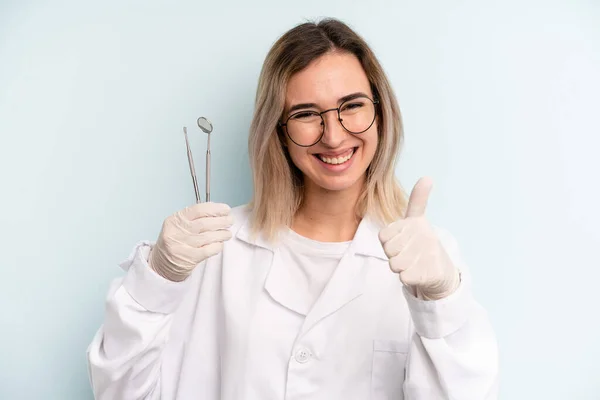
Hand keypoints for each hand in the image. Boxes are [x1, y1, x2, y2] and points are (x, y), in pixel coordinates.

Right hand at [149, 202, 233, 281]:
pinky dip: (218, 245)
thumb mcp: (178, 225)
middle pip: (205, 223)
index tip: (226, 209)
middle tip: (230, 221)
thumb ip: (195, 216)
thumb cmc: (175, 241)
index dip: (215, 209)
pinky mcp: (189, 258)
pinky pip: (209, 250)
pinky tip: (220, 244)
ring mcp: (182, 245)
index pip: (198, 210)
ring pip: (209, 236)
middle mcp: (177, 232)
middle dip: (222, 221)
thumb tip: (217, 209)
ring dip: (222, 234)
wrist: (163, 264)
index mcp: (175, 220)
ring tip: (227, 233)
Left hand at [378, 177, 459, 299]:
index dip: (388, 241)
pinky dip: (408, 277)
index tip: (401, 240)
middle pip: (388, 250)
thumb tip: (427, 177)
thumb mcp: (417, 220)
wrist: (442, 271)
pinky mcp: (429, 273)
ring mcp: (426, 255)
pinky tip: (418, 273)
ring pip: (394, 264)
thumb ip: (418, 200)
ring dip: (401, 267)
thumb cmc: (422, 244)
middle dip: (394, 255)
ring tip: (412, 263)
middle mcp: (422, 237)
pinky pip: (404, 277)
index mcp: (415, 223)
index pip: (383, 235)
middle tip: (407, 253)